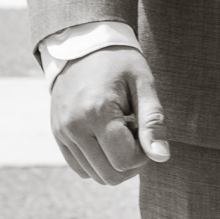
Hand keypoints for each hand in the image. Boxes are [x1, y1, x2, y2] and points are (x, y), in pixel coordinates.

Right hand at [49, 46, 169, 184]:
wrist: (83, 43)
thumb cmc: (119, 61)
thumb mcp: (143, 83)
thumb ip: (153, 121)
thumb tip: (161, 157)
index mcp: (97, 112)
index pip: (125, 161)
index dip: (144, 153)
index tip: (144, 127)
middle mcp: (74, 127)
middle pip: (110, 175)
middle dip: (130, 161)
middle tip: (134, 130)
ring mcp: (62, 133)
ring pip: (94, 175)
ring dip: (113, 161)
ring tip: (118, 129)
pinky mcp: (58, 135)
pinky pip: (80, 168)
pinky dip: (97, 161)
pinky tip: (105, 135)